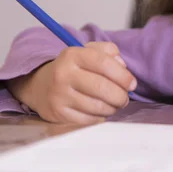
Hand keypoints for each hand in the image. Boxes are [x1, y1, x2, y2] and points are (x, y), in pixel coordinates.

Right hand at [7, 42, 136, 124]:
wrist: (40, 85)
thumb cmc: (73, 68)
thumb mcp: (88, 51)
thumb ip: (108, 51)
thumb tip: (123, 67)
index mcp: (72, 55)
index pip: (103, 63)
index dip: (123, 75)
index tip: (132, 84)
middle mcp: (63, 74)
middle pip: (102, 88)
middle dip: (120, 95)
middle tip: (125, 97)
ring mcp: (59, 95)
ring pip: (97, 106)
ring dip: (112, 108)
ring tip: (114, 104)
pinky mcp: (58, 113)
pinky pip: (88, 119)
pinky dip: (100, 117)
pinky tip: (101, 111)